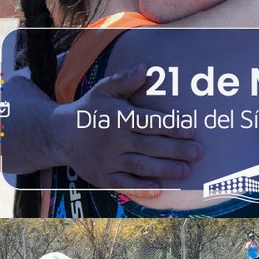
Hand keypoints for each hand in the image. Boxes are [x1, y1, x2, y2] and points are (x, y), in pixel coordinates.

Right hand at [54, 65, 200, 190]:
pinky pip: (124, 184)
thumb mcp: (104, 90)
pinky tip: (158, 190)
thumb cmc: (90, 109)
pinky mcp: (103, 177)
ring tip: (186, 171)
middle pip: (149, 146)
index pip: (148, 123)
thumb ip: (125, 80)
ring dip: (164, 170)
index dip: (170, 127)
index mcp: (118, 118)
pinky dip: (141, 188)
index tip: (190, 130)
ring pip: (140, 166)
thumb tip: (145, 69)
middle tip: (198, 153)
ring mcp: (108, 160)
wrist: (60, 134)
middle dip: (175, 150)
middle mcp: (114, 140)